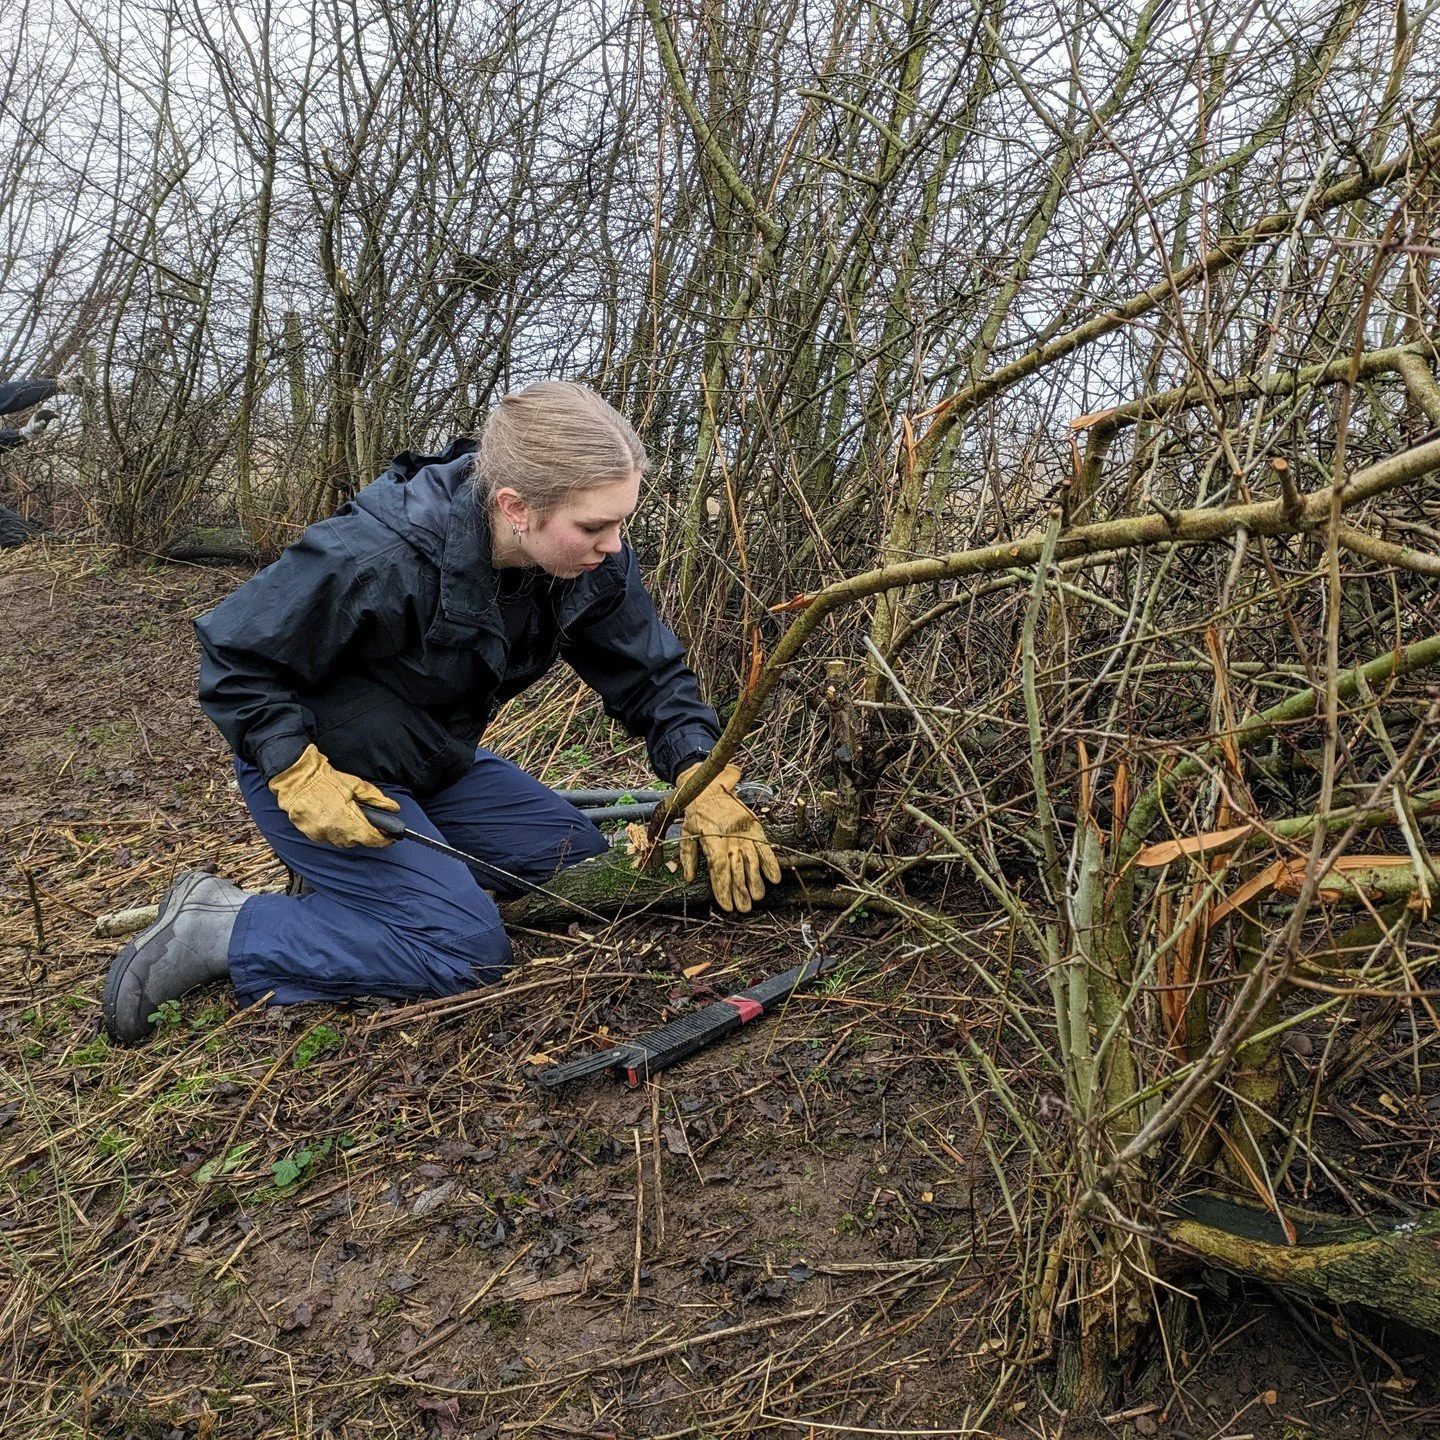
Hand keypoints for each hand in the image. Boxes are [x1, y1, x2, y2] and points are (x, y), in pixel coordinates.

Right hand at [268, 744, 399, 847]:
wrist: (298, 780)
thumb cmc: (326, 780)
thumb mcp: (356, 785)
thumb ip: (376, 799)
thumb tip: (393, 808)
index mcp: (347, 818)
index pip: (370, 838)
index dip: (382, 840)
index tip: (389, 837)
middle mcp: (334, 830)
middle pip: (357, 842)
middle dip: (366, 835)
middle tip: (371, 825)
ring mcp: (321, 834)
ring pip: (343, 843)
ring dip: (351, 836)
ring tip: (353, 822)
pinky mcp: (311, 835)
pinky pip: (329, 839)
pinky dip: (336, 834)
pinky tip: (336, 822)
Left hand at [677, 762, 780, 912]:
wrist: (712, 786)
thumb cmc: (696, 811)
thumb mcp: (685, 830)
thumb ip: (687, 855)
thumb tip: (688, 878)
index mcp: (711, 836)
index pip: (719, 866)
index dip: (722, 887)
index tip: (726, 905)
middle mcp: (730, 835)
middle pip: (737, 867)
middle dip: (740, 890)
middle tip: (743, 908)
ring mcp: (744, 831)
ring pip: (752, 860)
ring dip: (756, 880)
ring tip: (758, 897)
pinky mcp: (754, 826)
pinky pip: (764, 846)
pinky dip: (771, 862)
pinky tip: (774, 878)